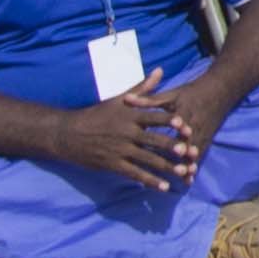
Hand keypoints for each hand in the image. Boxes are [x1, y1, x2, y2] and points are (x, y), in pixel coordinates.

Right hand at [56, 85, 199, 190]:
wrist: (68, 133)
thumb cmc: (97, 114)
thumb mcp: (119, 99)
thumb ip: (143, 88)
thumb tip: (161, 70)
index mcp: (129, 116)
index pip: (153, 118)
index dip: (169, 122)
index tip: (185, 126)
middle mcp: (126, 133)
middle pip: (153, 140)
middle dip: (172, 146)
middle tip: (190, 152)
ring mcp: (120, 150)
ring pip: (147, 159)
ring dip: (166, 166)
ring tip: (184, 171)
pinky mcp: (113, 165)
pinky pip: (135, 174)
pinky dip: (150, 181)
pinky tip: (164, 187)